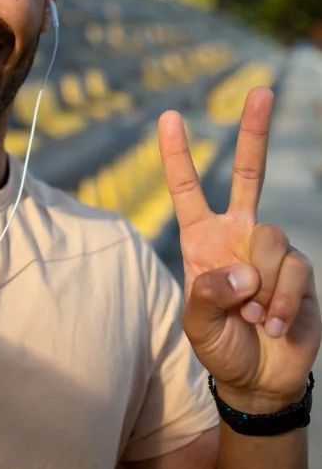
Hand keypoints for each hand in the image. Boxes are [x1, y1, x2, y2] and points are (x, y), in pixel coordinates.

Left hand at [159, 87, 320, 412]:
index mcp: (204, 238)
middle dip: (254, 131)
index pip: (188, 189)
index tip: (169, 116)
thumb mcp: (197, 322)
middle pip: (251, 173)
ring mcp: (272, 250)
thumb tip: (242, 270)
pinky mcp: (300, 271)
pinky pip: (292, 272)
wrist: (260, 377)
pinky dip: (278, 303)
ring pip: (270, 240)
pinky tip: (272, 325)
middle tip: (261, 91)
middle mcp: (240, 233)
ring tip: (252, 318)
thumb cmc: (221, 345)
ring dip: (259, 286)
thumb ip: (209, 293)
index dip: (177, 155)